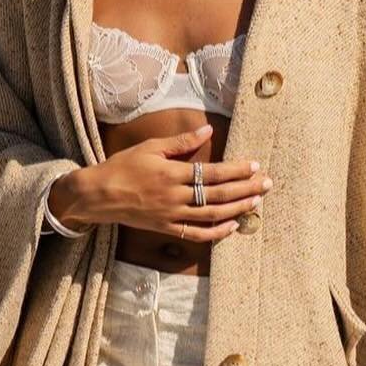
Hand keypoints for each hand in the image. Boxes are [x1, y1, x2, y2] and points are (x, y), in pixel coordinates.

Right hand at [49, 124, 270, 239]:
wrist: (98, 195)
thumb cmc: (123, 166)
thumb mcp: (150, 148)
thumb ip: (181, 142)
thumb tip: (208, 131)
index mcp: (172, 174)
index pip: (213, 172)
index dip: (237, 170)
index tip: (255, 166)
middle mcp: (175, 196)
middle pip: (218, 194)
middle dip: (246, 189)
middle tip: (267, 184)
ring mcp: (172, 215)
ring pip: (212, 215)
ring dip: (237, 209)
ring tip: (256, 202)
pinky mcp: (167, 229)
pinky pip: (196, 235)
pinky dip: (216, 233)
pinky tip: (233, 227)